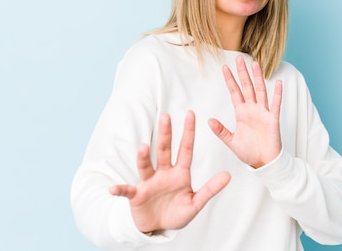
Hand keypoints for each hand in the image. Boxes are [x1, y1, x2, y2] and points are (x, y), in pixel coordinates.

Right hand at [109, 111, 230, 233]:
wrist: (158, 227)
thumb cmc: (177, 212)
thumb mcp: (195, 203)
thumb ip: (210, 189)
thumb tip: (228, 175)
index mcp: (180, 174)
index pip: (185, 149)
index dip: (188, 132)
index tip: (191, 114)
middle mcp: (163, 174)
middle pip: (164, 151)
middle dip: (165, 134)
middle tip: (166, 116)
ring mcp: (149, 183)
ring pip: (146, 166)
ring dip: (144, 157)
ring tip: (143, 147)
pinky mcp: (137, 196)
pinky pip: (127, 191)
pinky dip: (120, 190)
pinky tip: (113, 189)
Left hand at [208, 56, 282, 167]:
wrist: (264, 162)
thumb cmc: (249, 152)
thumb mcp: (231, 141)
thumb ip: (221, 131)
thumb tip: (209, 120)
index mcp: (241, 113)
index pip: (235, 92)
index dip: (230, 80)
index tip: (224, 68)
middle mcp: (252, 109)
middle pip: (247, 87)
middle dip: (242, 73)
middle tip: (239, 59)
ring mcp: (263, 113)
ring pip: (260, 91)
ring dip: (257, 78)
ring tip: (255, 64)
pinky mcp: (272, 119)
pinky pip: (275, 105)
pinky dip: (277, 94)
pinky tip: (278, 83)